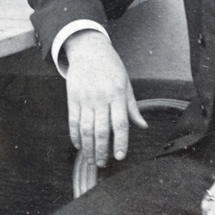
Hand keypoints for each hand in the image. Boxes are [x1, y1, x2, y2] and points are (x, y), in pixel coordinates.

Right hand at [62, 29, 147, 166]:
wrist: (89, 50)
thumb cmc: (111, 68)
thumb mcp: (126, 84)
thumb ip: (132, 107)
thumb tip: (142, 127)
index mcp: (117, 95)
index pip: (120, 124)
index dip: (120, 142)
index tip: (120, 156)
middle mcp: (101, 98)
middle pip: (101, 130)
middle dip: (102, 150)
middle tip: (102, 164)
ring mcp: (85, 99)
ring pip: (86, 129)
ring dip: (88, 148)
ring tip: (91, 160)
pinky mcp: (72, 98)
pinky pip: (73, 121)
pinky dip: (75, 136)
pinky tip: (79, 146)